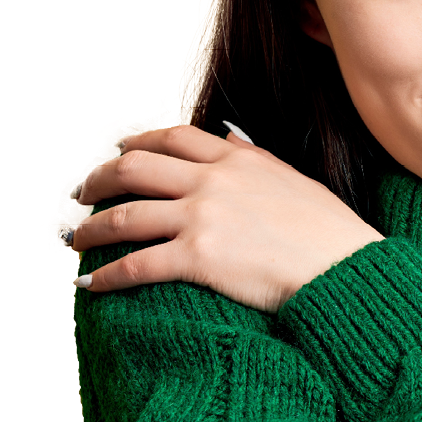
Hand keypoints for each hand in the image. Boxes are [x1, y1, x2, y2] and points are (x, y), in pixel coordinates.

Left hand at [69, 125, 382, 311]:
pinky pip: (137, 265)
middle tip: (81, 195)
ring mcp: (203, 219)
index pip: (173, 138)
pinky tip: (90, 285)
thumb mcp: (295, 179)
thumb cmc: (331, 232)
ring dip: (92, 230)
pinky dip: (108, 276)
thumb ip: (255, 158)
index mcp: (238, 160)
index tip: (117, 149)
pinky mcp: (199, 259)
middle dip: (98, 181)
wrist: (346, 269)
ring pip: (126, 216)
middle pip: (135, 169)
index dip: (137, 141)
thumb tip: (230, 136)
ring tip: (75, 241)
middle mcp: (214, 182)